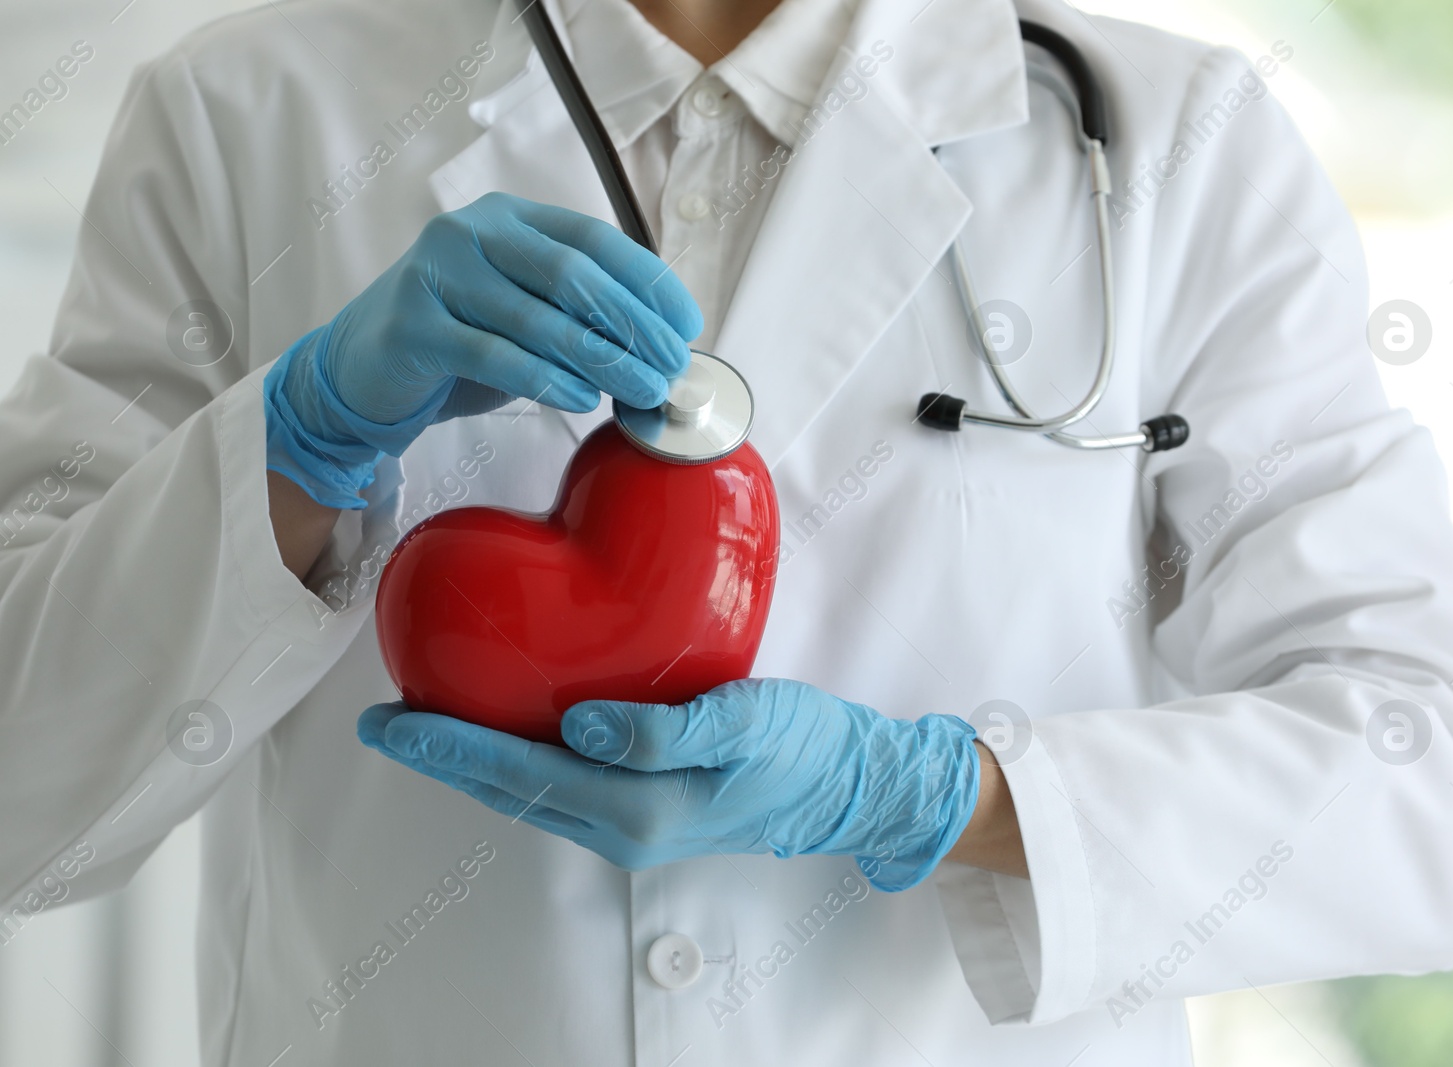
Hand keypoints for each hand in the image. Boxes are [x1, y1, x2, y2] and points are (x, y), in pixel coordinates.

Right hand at [264, 193, 702, 507]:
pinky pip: (494, 354)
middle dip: (634, 323)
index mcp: (508, 218)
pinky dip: (545, 379)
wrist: (360, 368)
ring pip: (539, 318)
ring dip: (602, 359)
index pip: (594, 239)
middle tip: (672, 365)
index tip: (688, 324)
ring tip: (643, 389)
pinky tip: (582, 399)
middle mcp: (471, 233)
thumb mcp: (523, 312)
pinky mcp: (414, 327)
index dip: (648, 281)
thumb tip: (658, 345)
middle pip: (573, 274)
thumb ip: (576, 313)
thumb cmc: (457, 340)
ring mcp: (437, 275)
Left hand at [357, 679, 981, 890]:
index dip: (451, 745)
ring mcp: (632, 826)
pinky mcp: (644, 809)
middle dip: (443, 756)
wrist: (849, 787)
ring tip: (429, 721)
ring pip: (529, 792)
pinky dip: (517, 760)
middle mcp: (622, 829)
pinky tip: (508, 730)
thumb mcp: (744, 724)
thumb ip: (664, 730)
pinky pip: (559, 786)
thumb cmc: (803, 747)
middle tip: (385, 720)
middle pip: (509, 790)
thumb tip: (581, 726)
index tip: (394, 719)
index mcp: (637, 809)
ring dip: (474, 761)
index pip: (520, 772)